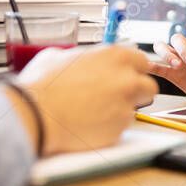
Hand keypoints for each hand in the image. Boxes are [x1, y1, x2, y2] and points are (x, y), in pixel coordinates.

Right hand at [16, 45, 158, 155]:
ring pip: (134, 109)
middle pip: (149, 86)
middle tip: (117, 96)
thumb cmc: (43, 85)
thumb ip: (81, 57)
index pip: (142, 61)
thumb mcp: (59, 56)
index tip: (125, 76)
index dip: (133, 70)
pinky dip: (109, 127)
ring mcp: (125, 106)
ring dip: (120, 111)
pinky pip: (120, 128)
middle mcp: (126, 80)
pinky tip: (88, 123)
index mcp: (115, 56)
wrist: (36, 114)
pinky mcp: (119, 129)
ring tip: (94, 111)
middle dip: (136, 92)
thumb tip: (79, 59)